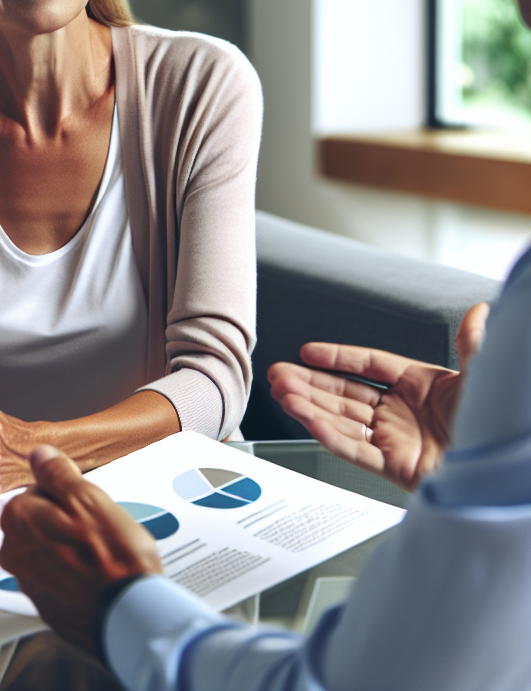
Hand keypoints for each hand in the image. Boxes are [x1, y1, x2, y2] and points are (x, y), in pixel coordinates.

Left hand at [0, 445, 162, 657]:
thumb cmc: (113, 561)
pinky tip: (95, 575)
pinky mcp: (45, 605)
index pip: (37, 489)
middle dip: (65, 520)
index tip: (84, 503)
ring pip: (48, 548)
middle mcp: (14, 552)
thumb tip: (41, 454)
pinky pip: (56, 577)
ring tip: (99, 554)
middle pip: (40, 520)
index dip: (67, 494)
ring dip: (68, 547)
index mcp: (18, 519)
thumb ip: (58, 473)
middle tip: (96, 529)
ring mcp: (28, 581)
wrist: (130, 618)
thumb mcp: (88, 499)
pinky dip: (72, 574)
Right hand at [268, 302, 489, 490]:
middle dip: (309, 383)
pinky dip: (328, 435)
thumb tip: (481, 311)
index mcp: (421, 388)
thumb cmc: (501, 427)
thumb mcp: (483, 381)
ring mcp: (396, 440)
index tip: (308, 352)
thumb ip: (474, 346)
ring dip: (309, 406)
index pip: (370, 366)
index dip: (338, 358)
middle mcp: (403, 413)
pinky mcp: (396, 468)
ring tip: (281, 393)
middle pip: (345, 393)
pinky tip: (306, 419)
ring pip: (341, 419)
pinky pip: (354, 449)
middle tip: (279, 374)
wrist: (509, 475)